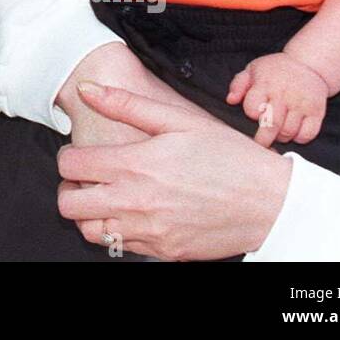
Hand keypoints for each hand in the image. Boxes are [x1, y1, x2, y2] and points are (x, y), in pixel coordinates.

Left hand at [57, 82, 291, 260]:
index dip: (68, 157)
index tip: (80, 154)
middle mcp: (136, 202)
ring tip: (104, 197)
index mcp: (136, 165)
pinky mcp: (164, 251)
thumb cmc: (228, 155)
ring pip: (90, 231)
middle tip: (85, 178)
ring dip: (89, 214)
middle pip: (69, 205)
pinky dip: (115, 232)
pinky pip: (120, 248)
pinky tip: (131, 213)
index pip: (70, 166)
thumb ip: (127, 104)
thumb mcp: (179, 119)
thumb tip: (86, 88)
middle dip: (69, 188)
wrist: (270, 203)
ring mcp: (149, 232)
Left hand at [227, 52, 328, 145]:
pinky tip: (294, 132)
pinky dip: (299, 138)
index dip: (251, 113)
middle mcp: (284, 94)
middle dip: (264, 138)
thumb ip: (238, 84)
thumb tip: (230, 100)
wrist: (308, 65)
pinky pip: (307, 134)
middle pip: (272, 124)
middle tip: (261, 142)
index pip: (253, 108)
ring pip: (289, 132)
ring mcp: (301, 104)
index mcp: (265, 84)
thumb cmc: (275, 70)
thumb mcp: (252, 69)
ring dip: (281, 138)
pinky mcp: (317, 111)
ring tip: (277, 133)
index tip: (253, 114)